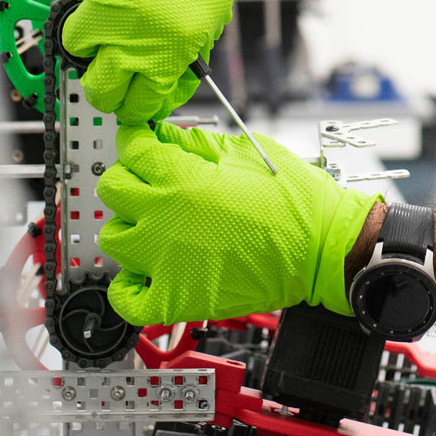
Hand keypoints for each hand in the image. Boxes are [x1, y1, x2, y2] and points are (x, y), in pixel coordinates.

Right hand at [62, 0, 278, 122]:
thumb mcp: (206, 22)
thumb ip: (174, 58)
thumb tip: (149, 88)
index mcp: (171, 46)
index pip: (137, 102)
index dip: (130, 105)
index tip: (126, 100)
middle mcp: (136, 25)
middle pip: (97, 85)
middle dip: (101, 84)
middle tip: (105, 69)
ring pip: (75, 41)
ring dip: (90, 33)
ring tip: (110, 13)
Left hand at [96, 123, 380, 326]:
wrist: (323, 249)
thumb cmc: (297, 201)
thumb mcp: (249, 152)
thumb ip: (200, 144)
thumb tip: (169, 136)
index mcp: (183, 179)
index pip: (132, 149)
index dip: (137, 140)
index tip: (143, 143)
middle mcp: (164, 219)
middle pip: (112, 189)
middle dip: (129, 176)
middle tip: (150, 179)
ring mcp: (165, 262)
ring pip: (113, 238)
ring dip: (128, 226)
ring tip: (153, 225)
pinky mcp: (177, 299)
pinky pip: (127, 299)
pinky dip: (126, 287)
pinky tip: (142, 272)